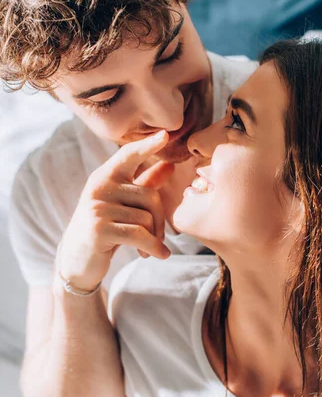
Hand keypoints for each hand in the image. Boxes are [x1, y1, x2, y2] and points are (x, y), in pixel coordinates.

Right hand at [56, 130, 173, 290]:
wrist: (76, 261)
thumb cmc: (104, 228)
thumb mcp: (122, 204)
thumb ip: (144, 183)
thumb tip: (170, 164)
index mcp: (105, 177)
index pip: (128, 155)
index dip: (147, 145)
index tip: (165, 135)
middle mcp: (99, 187)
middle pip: (150, 196)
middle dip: (160, 221)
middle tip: (158, 238)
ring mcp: (97, 207)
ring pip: (147, 219)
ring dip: (154, 238)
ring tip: (147, 249)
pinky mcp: (99, 229)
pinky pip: (140, 235)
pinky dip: (153, 247)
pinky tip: (159, 255)